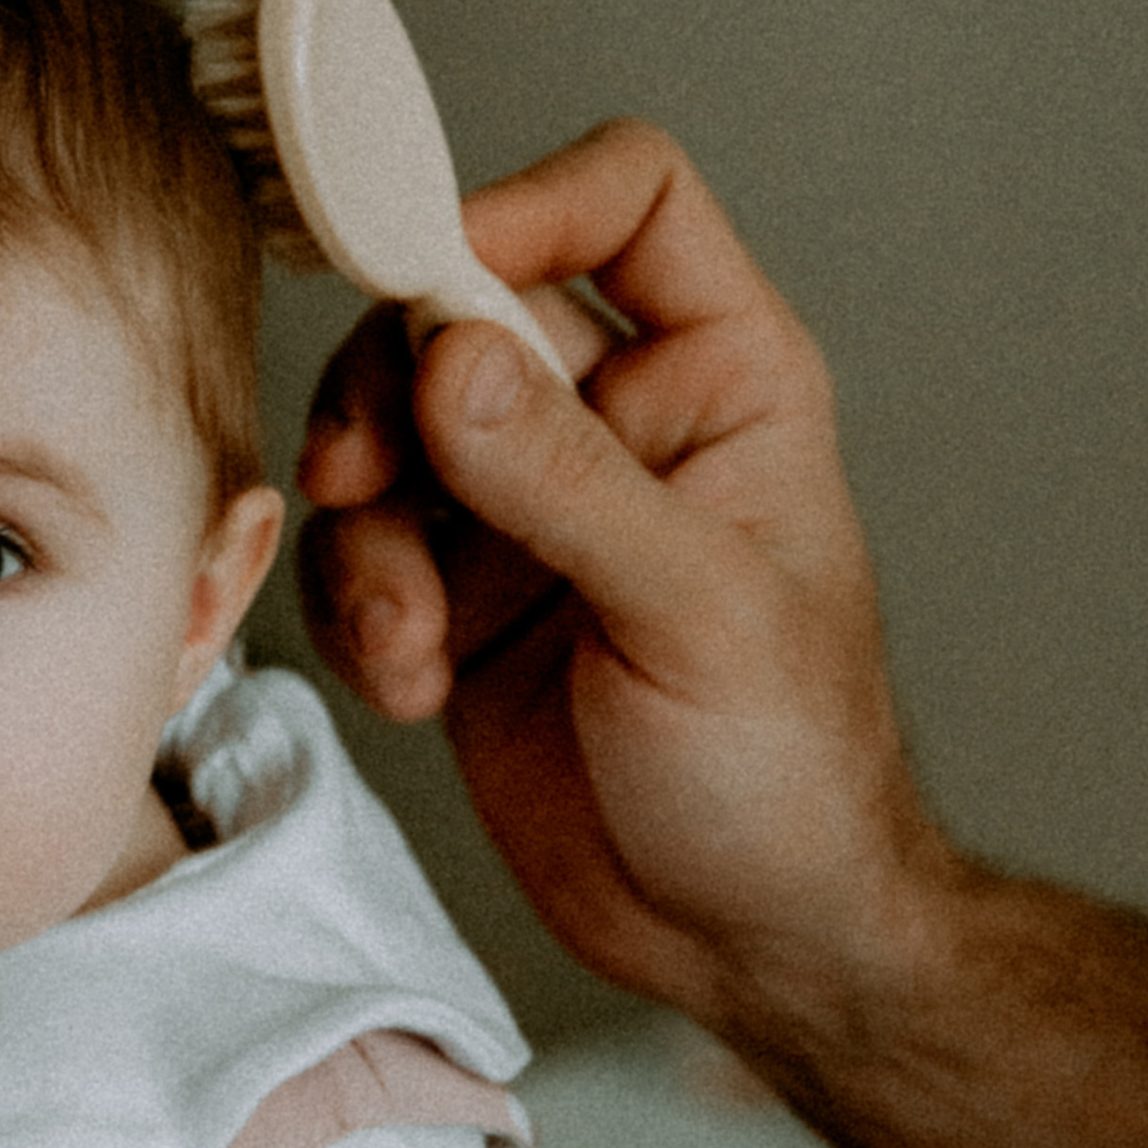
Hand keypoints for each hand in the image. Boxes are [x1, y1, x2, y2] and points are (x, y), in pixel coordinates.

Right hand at [295, 120, 953, 1051]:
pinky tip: (412, 688)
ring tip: (411, 638)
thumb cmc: (791, 777)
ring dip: (368, 532)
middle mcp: (617, 419)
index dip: (522, 207)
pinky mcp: (455, 593)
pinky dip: (356, 611)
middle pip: (456, 306)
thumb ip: (566, 481)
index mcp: (720, 379)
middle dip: (390, 396)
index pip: (626, 201)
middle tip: (366, 480)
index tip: (433, 277)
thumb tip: (445, 358)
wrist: (748, 946)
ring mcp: (527, 505)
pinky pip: (357, 547)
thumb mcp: (696, 616)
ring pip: (386, 429)